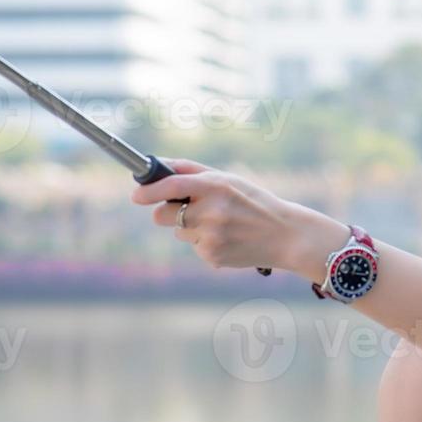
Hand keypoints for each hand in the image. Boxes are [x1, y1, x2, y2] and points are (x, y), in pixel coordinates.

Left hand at [130, 157, 303, 272]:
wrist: (285, 235)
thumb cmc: (253, 201)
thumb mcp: (229, 180)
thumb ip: (193, 171)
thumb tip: (159, 165)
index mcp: (215, 186)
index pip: (172, 186)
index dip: (149, 190)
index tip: (136, 194)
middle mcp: (211, 212)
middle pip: (163, 215)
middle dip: (166, 212)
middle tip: (185, 209)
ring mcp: (211, 236)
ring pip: (179, 231)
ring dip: (191, 227)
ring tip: (221, 224)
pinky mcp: (212, 256)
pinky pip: (194, 246)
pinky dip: (205, 243)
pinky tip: (228, 239)